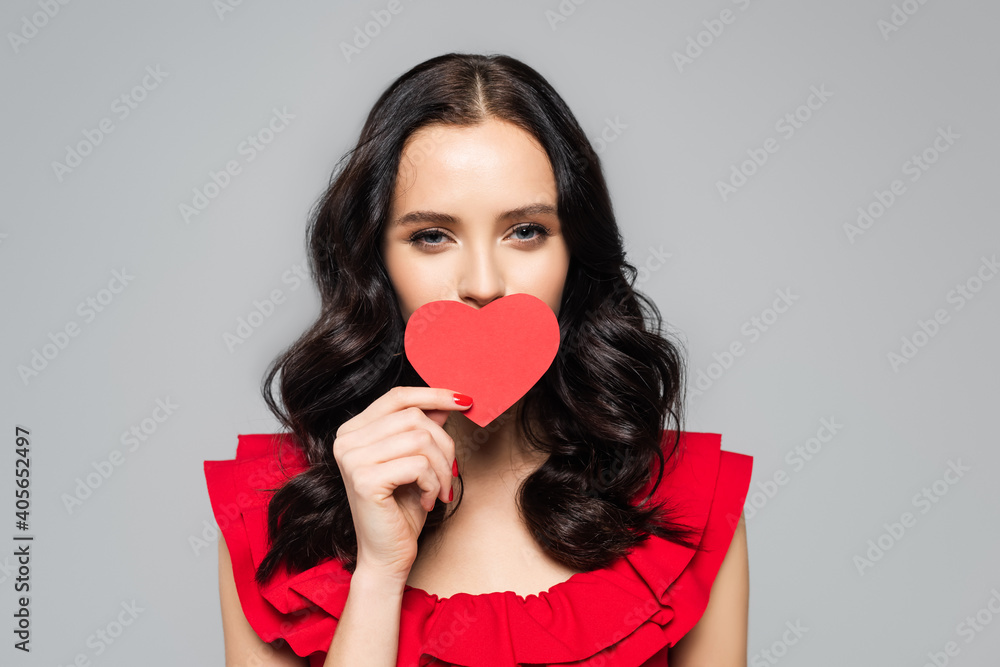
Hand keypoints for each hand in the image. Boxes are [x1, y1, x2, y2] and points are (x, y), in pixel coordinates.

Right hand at [333, 386, 471, 583]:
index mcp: (353, 431)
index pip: (397, 397)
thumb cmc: (402, 509)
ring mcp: (352, 459)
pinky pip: (418, 464)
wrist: (387, 556)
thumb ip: (424, 429)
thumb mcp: (417, 461)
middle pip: (414, 417)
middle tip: (451, 473)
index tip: (465, 400)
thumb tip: (446, 401)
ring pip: (420, 439)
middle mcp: (346, 441)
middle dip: (444, 444)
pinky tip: (428, 500)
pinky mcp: (365, 480)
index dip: (434, 394)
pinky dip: (433, 483)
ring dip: (442, 467)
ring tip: (439, 490)